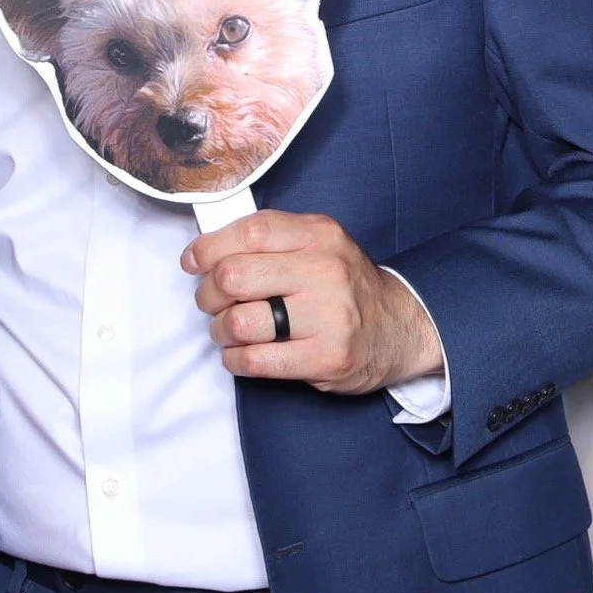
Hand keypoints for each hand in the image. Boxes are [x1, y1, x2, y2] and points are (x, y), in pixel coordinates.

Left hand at [184, 213, 443, 395]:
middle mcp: (325, 271)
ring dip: (220, 330)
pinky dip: (235, 359)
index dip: (208, 248)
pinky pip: (256, 361)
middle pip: (234, 277)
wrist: (400, 327)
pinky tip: (241, 354)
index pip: (250, 231)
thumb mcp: (318, 243)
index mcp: (319, 234)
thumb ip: (271, 239)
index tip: (193, 262)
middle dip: (207, 293)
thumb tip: (205, 250)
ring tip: (228, 330)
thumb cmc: (343, 284)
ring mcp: (328, 317)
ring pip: (240, 322)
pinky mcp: (326, 358)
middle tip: (210, 301)